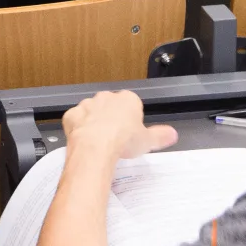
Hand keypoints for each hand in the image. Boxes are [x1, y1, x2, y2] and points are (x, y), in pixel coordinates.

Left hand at [62, 90, 176, 162]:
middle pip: (111, 106)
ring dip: (95, 123)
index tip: (131, 133)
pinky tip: (84, 140)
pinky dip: (79, 128)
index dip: (131, 120)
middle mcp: (107, 98)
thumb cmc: (122, 141)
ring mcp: (88, 105)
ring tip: (100, 142)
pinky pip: (76, 120)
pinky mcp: (72, 115)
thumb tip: (172, 134)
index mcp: (127, 100)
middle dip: (113, 119)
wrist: (95, 147)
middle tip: (116, 138)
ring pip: (92, 112)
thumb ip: (161, 136)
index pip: (132, 105)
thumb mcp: (148, 141)